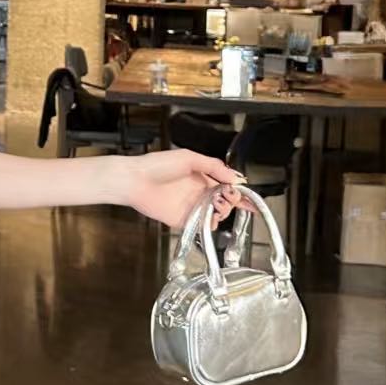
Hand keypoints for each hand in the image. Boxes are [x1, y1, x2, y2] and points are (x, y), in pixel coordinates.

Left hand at [114, 150, 244, 229]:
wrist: (135, 180)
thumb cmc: (157, 165)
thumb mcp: (189, 158)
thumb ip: (214, 166)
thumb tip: (236, 177)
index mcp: (202, 177)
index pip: (227, 186)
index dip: (239, 192)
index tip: (250, 197)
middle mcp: (199, 193)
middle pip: (225, 202)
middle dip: (232, 200)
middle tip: (229, 196)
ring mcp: (192, 207)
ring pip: (217, 215)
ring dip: (222, 211)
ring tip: (217, 204)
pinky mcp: (183, 220)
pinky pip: (202, 227)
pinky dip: (210, 224)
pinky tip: (210, 217)